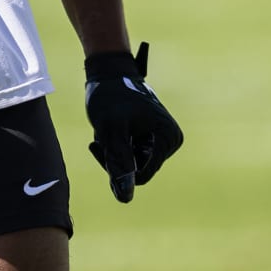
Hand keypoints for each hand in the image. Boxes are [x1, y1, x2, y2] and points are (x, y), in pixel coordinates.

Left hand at [84, 42, 182, 202]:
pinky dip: (116, 144)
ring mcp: (161, 138)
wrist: (107, 71)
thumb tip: (125, 199)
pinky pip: (132, 153)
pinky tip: (112, 126)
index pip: (141, 176)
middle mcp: (170, 139)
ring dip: (114, 150)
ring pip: (133, 163)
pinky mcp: (151, 136)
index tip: (99, 145)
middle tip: (103, 134)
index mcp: (168, 138)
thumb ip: (119, 163)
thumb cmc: (110, 97)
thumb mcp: (110, 130)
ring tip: (107, 127)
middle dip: (116, 156)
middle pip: (138, 170)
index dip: (116, 167)